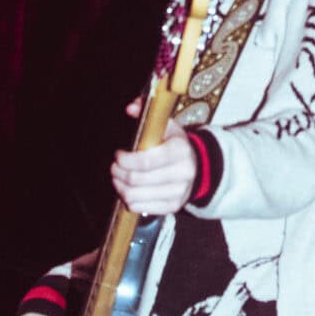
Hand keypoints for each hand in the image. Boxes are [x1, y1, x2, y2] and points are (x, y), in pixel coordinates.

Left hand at [112, 100, 196, 216]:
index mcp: (180, 151)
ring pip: (135, 196)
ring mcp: (178, 192)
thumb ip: (147, 114)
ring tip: (118, 178)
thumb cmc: (177, 145)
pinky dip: (129, 199)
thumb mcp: (167, 126)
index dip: (126, 160)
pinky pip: (140, 208)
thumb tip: (130, 108)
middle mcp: (182, 174)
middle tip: (114, 166)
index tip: (118, 155)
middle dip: (119, 173)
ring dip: (120, 187)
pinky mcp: (173, 206)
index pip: (146, 161)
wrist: (200, 166)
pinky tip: (128, 189)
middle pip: (137, 179)